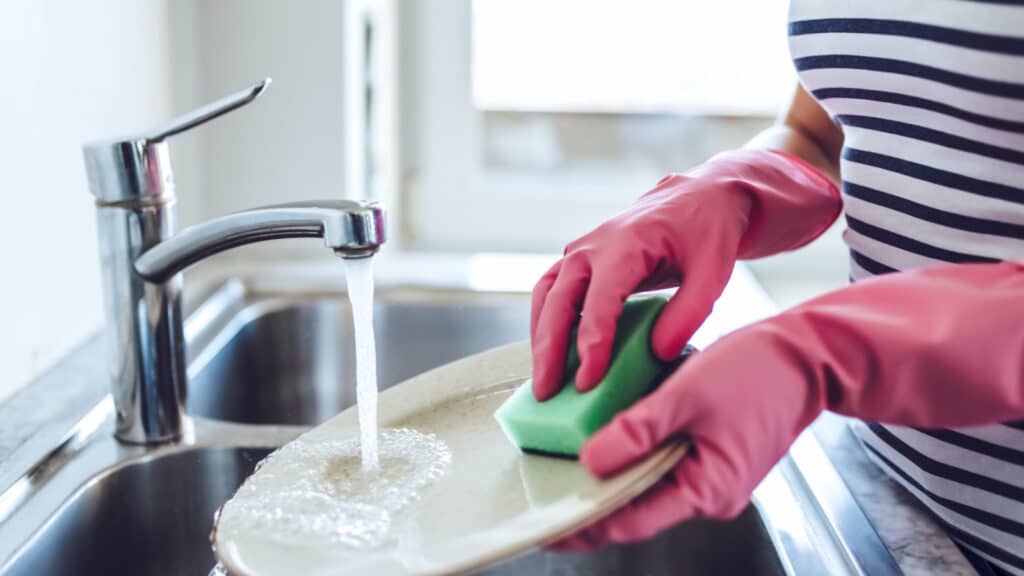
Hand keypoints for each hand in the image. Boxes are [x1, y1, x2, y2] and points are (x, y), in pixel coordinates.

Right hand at [530, 149, 839, 399]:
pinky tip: (552, 355)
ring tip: (543, 381)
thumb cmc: (707, 231)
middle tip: (546, 392)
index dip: (591, 343)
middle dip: (549, 349)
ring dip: (540, 338)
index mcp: (625, 243)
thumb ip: (689, 313)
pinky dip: (545, 323)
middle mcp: (592, 245)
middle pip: (558, 300)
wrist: (698, 197)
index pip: (599, 301)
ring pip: (546, 296)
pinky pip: (551, 292)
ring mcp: (581, 251)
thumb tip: (659, 354)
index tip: (587, 382)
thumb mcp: (714, 271)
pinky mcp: (580, 261)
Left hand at [554, 260, 1023, 549]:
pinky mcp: (711, 455)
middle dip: (591, 503)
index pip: (632, 521)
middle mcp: (709, 493)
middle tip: (545, 494)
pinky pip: (662, 463)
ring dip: (610, 477)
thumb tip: (591, 461)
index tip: (547, 526)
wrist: (806, 354)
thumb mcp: (687, 395)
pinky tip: (606, 440)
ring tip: (565, 468)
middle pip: (637, 508)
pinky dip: (633, 455)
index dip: (585, 524)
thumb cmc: (758, 372)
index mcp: (707, 489)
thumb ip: (637, 430)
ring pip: (648, 485)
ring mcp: (711, 476)